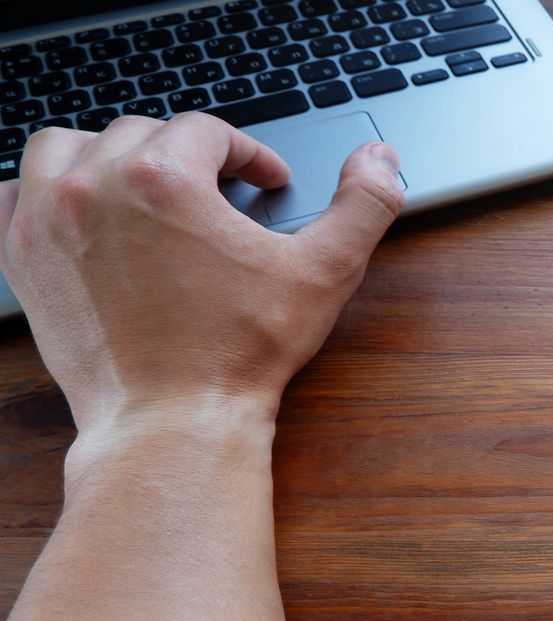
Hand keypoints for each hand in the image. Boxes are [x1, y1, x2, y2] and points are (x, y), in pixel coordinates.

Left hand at [0, 113, 403, 436]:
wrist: (172, 421)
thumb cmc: (242, 353)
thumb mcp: (324, 273)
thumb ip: (364, 206)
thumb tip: (380, 158)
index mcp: (165, 177)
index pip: (207, 130)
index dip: (248, 152)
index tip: (265, 183)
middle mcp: (95, 185)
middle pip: (141, 132)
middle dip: (185, 155)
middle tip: (219, 192)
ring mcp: (48, 220)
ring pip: (67, 146)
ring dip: (107, 154)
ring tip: (144, 185)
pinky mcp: (24, 259)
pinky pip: (14, 193)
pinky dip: (43, 190)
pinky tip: (79, 211)